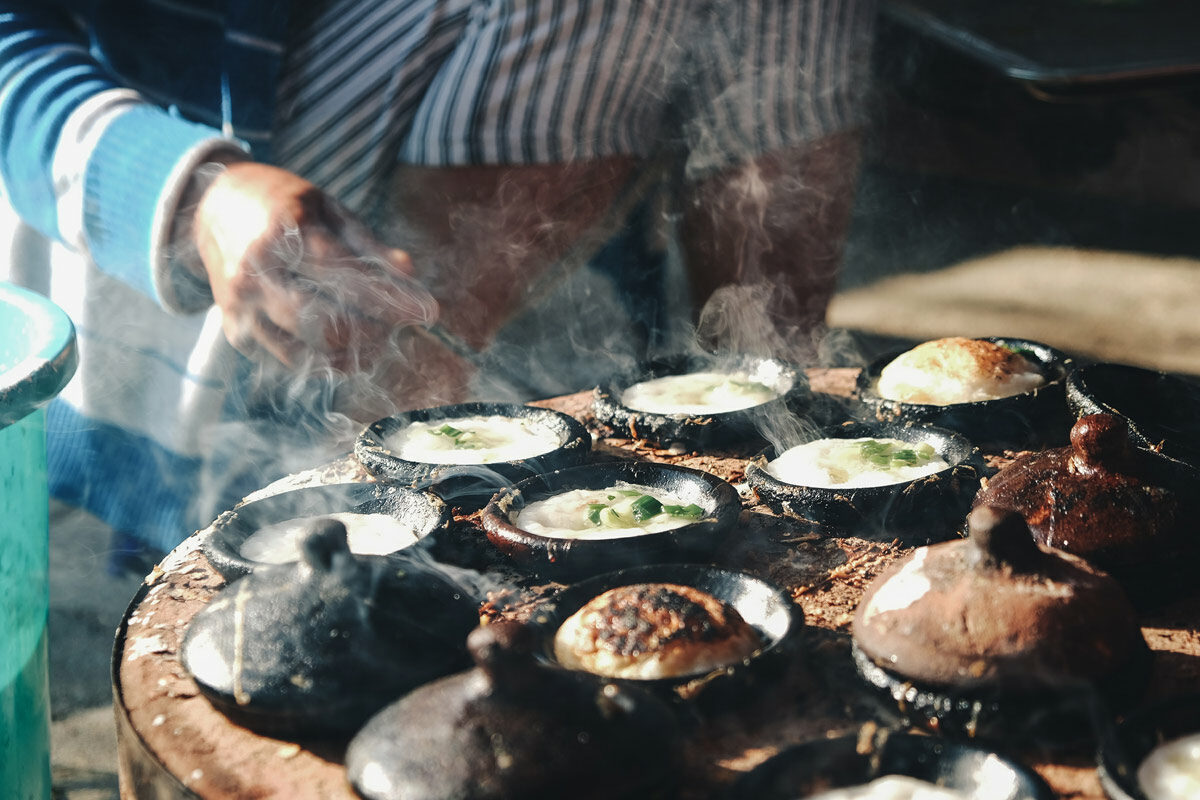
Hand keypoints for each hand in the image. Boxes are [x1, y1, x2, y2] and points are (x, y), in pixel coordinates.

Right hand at [190, 162, 439, 375]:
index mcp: (282, 234)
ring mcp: (242, 309)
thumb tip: (410, 274)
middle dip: (374, 332)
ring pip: (311, 351)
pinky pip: (293, 362)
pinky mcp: (238, 335)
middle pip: (329, 324)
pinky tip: (345, 344)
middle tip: (396, 326)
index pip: (346, 277)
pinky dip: (327, 359)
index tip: (428, 313)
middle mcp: (256, 274)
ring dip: (355, 352)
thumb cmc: (283, 206)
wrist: (213, 210)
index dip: (391, 300)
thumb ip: (368, 246)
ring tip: (376, 337)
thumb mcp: (328, 210)